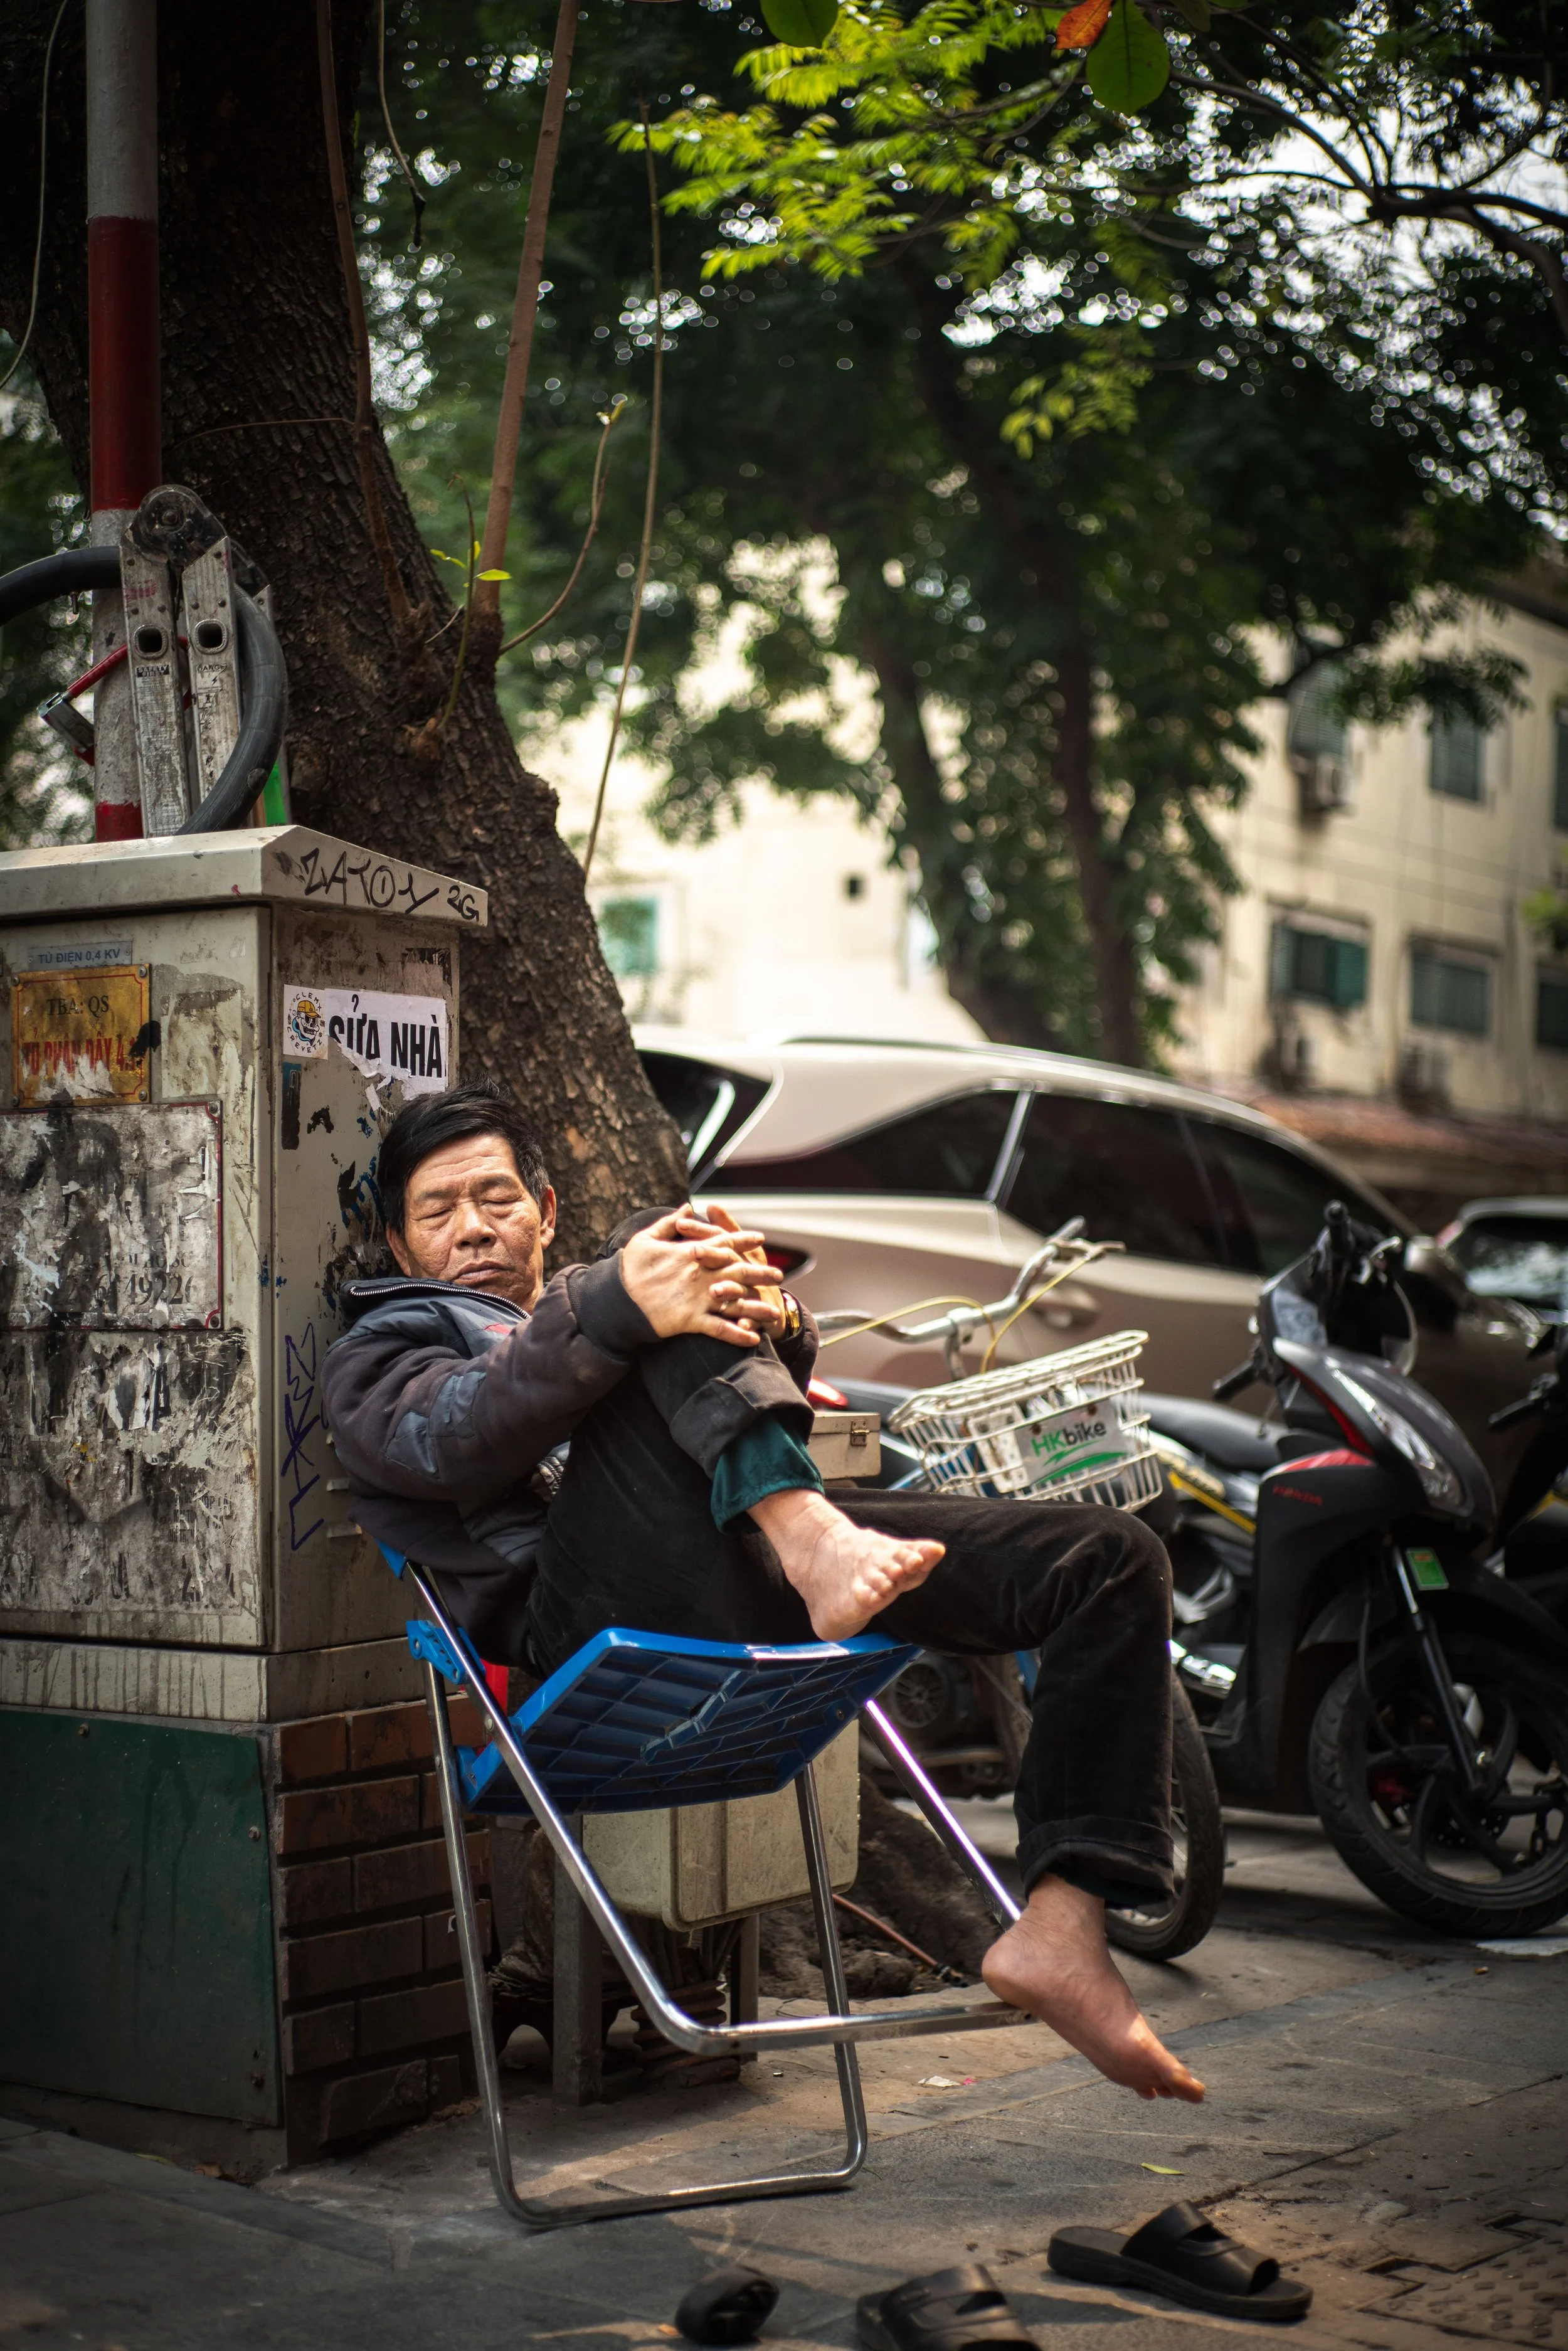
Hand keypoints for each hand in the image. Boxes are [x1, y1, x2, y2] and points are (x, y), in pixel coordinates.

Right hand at [620, 1208, 779, 1345]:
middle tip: (779, 1275)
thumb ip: (669, 1222)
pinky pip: (720, 1329)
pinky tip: (753, 1339)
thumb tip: (687, 1206)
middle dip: (761, 1272)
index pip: (724, 1242)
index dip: (744, 1239)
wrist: (615, 1299)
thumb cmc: (628, 1269)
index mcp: (691, 1253)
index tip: (760, 1239)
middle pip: (740, 1270)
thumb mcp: (646, 1238)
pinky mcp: (691, 1320)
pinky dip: (738, 1334)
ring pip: (737, 1302)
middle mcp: (700, 1274)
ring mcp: (698, 1298)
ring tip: (775, 1312)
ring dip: (758, 1307)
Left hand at [695, 1201, 786, 1336]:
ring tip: (715, 1291)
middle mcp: (746, 1271)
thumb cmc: (747, 1277)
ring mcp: (753, 1294)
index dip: (700, 1231)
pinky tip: (740, 1326)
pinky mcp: (758, 1318)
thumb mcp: (738, 1253)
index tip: (679, 1224)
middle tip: (693, 1252)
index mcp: (738, 1254)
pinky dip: (747, 1324)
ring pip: (740, 1291)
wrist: (772, 1312)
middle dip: (713, 1256)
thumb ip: (723, 1229)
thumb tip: (712, 1204)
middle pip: (729, 1261)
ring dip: (730, 1291)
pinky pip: (751, 1321)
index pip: (718, 1238)